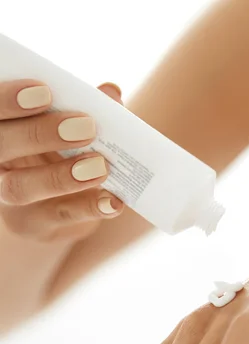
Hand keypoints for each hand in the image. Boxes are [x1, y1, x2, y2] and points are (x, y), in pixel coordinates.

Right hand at [0, 80, 123, 241]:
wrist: (56, 207)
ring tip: (100, 165)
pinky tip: (113, 201)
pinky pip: (60, 216)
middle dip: (39, 133)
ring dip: (61, 176)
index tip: (45, 90)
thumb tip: (111, 93)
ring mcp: (10, 198)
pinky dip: (90, 207)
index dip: (9, 100)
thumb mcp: (66, 128)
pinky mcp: (34, 224)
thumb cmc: (57, 154)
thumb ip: (83, 109)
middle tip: (86, 126)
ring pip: (21, 187)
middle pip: (0, 145)